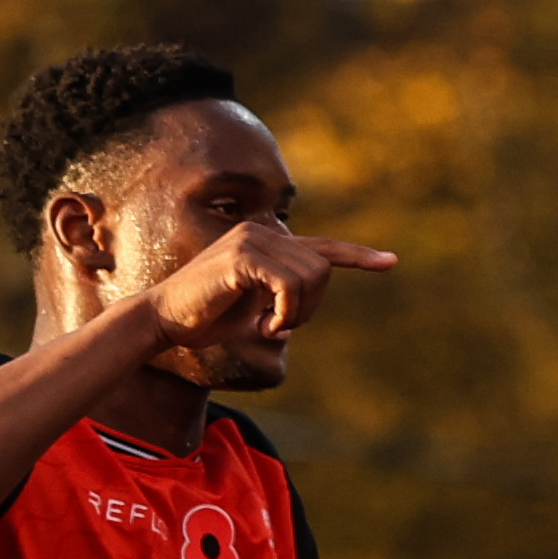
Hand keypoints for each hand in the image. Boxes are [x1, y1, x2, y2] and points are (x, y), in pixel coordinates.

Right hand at [142, 215, 394, 367]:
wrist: (166, 320)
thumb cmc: (208, 319)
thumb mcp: (253, 311)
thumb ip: (279, 304)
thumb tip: (296, 320)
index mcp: (267, 243)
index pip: (322, 248)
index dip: (358, 257)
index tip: (391, 262)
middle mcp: (261, 232)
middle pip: (324, 270)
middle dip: (312, 308)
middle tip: (279, 325)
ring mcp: (250, 239)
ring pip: (312, 277)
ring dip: (298, 314)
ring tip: (268, 325)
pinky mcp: (241, 255)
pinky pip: (290, 285)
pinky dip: (285, 314)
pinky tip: (264, 326)